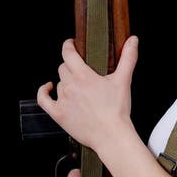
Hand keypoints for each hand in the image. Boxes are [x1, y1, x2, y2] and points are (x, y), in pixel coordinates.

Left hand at [37, 35, 138, 150]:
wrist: (111, 135)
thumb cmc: (117, 110)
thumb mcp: (124, 80)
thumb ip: (128, 58)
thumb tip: (133, 41)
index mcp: (84, 76)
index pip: (69, 54)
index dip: (68, 46)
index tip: (71, 44)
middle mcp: (70, 86)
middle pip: (63, 68)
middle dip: (71, 66)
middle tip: (82, 70)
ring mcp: (63, 100)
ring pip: (59, 83)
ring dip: (66, 81)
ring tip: (78, 86)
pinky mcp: (58, 114)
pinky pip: (44, 99)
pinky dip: (44, 91)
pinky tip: (48, 88)